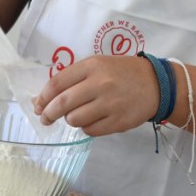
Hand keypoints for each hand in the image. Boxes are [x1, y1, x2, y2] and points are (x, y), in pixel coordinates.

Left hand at [34, 54, 159, 135]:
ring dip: (71, 120)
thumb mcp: (99, 65)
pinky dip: (86, 128)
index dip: (43, 97)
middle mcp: (100, 84)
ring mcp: (110, 104)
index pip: (57, 83)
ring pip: (75, 119)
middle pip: (62, 104)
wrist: (157, 85)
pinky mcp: (118, 121)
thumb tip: (42, 98)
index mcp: (92, 66)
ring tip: (77, 115)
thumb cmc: (122, 73)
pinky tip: (92, 120)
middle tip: (45, 119)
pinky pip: (90, 130)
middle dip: (48, 114)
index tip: (38, 105)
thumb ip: (73, 78)